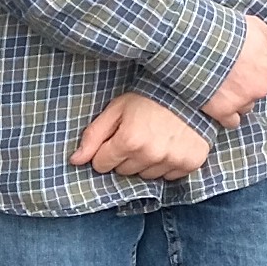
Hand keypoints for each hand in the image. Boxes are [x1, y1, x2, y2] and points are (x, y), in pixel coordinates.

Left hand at [72, 90, 210, 180]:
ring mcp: (173, 160)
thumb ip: (93, 136)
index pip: (101, 165)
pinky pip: (169, 176)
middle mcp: (151, 154)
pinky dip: (167, 165)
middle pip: (123, 172)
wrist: (190, 89)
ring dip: (146, 162)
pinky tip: (170, 146)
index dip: (106, 151)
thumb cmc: (149, 97)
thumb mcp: (116, 109)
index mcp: (129, 140)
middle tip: (137, 135)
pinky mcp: (191, 162)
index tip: (117, 137)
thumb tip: (75, 160)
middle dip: (125, 157)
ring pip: (146, 176)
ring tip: (155, 139)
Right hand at [204, 16, 266, 126]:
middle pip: (258, 91)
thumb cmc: (226, 31)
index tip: (243, 62)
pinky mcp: (224, 111)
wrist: (197, 41)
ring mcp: (243, 101)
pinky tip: (216, 102)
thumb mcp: (257, 27)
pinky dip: (226, 115)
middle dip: (246, 83)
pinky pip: (231, 122)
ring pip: (246, 106)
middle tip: (228, 70)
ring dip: (236, 99)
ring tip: (219, 83)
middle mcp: (261, 87)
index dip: (256, 67)